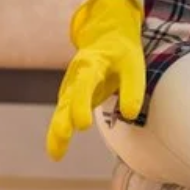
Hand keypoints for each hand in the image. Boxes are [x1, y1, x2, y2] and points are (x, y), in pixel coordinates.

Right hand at [45, 0, 145, 160]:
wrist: (107, 36)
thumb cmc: (122, 51)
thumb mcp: (133, 63)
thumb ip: (132, 88)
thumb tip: (130, 114)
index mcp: (92, 64)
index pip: (84, 84)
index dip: (81, 105)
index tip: (83, 125)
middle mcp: (76, 76)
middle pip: (67, 99)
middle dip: (64, 119)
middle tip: (64, 136)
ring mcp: (71, 87)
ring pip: (61, 110)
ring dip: (57, 130)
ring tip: (56, 154)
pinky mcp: (72, 97)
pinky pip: (63, 115)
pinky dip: (58, 132)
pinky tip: (56, 151)